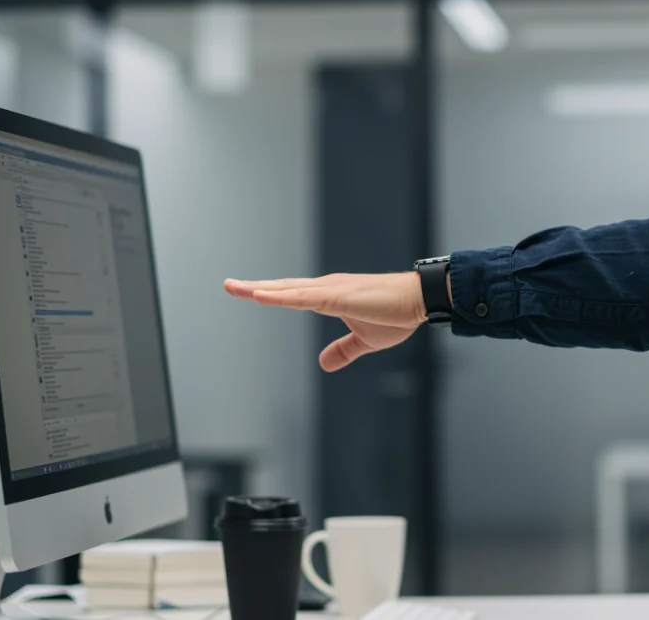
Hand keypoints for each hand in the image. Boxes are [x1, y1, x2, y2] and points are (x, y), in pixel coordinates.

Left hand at [223, 273, 425, 371]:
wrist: (419, 300)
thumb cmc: (397, 313)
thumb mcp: (365, 340)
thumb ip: (343, 350)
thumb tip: (324, 363)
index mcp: (330, 297)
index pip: (292, 294)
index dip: (269, 294)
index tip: (247, 291)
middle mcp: (326, 288)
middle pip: (283, 288)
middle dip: (254, 287)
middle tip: (229, 285)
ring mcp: (331, 290)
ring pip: (288, 290)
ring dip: (261, 289)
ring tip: (236, 287)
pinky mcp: (338, 296)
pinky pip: (303, 297)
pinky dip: (280, 296)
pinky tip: (261, 296)